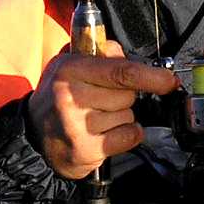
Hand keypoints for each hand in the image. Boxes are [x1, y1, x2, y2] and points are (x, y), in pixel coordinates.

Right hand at [26, 40, 180, 179]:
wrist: (34, 137)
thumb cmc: (58, 97)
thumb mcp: (69, 65)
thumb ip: (99, 53)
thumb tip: (126, 54)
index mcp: (70, 70)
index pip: (120, 71)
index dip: (150, 76)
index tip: (169, 80)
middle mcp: (72, 97)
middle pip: (128, 95)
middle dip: (125, 97)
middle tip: (102, 99)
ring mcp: (79, 126)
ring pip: (129, 116)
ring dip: (122, 117)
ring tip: (98, 118)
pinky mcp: (87, 150)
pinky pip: (129, 136)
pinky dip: (126, 134)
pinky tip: (107, 133)